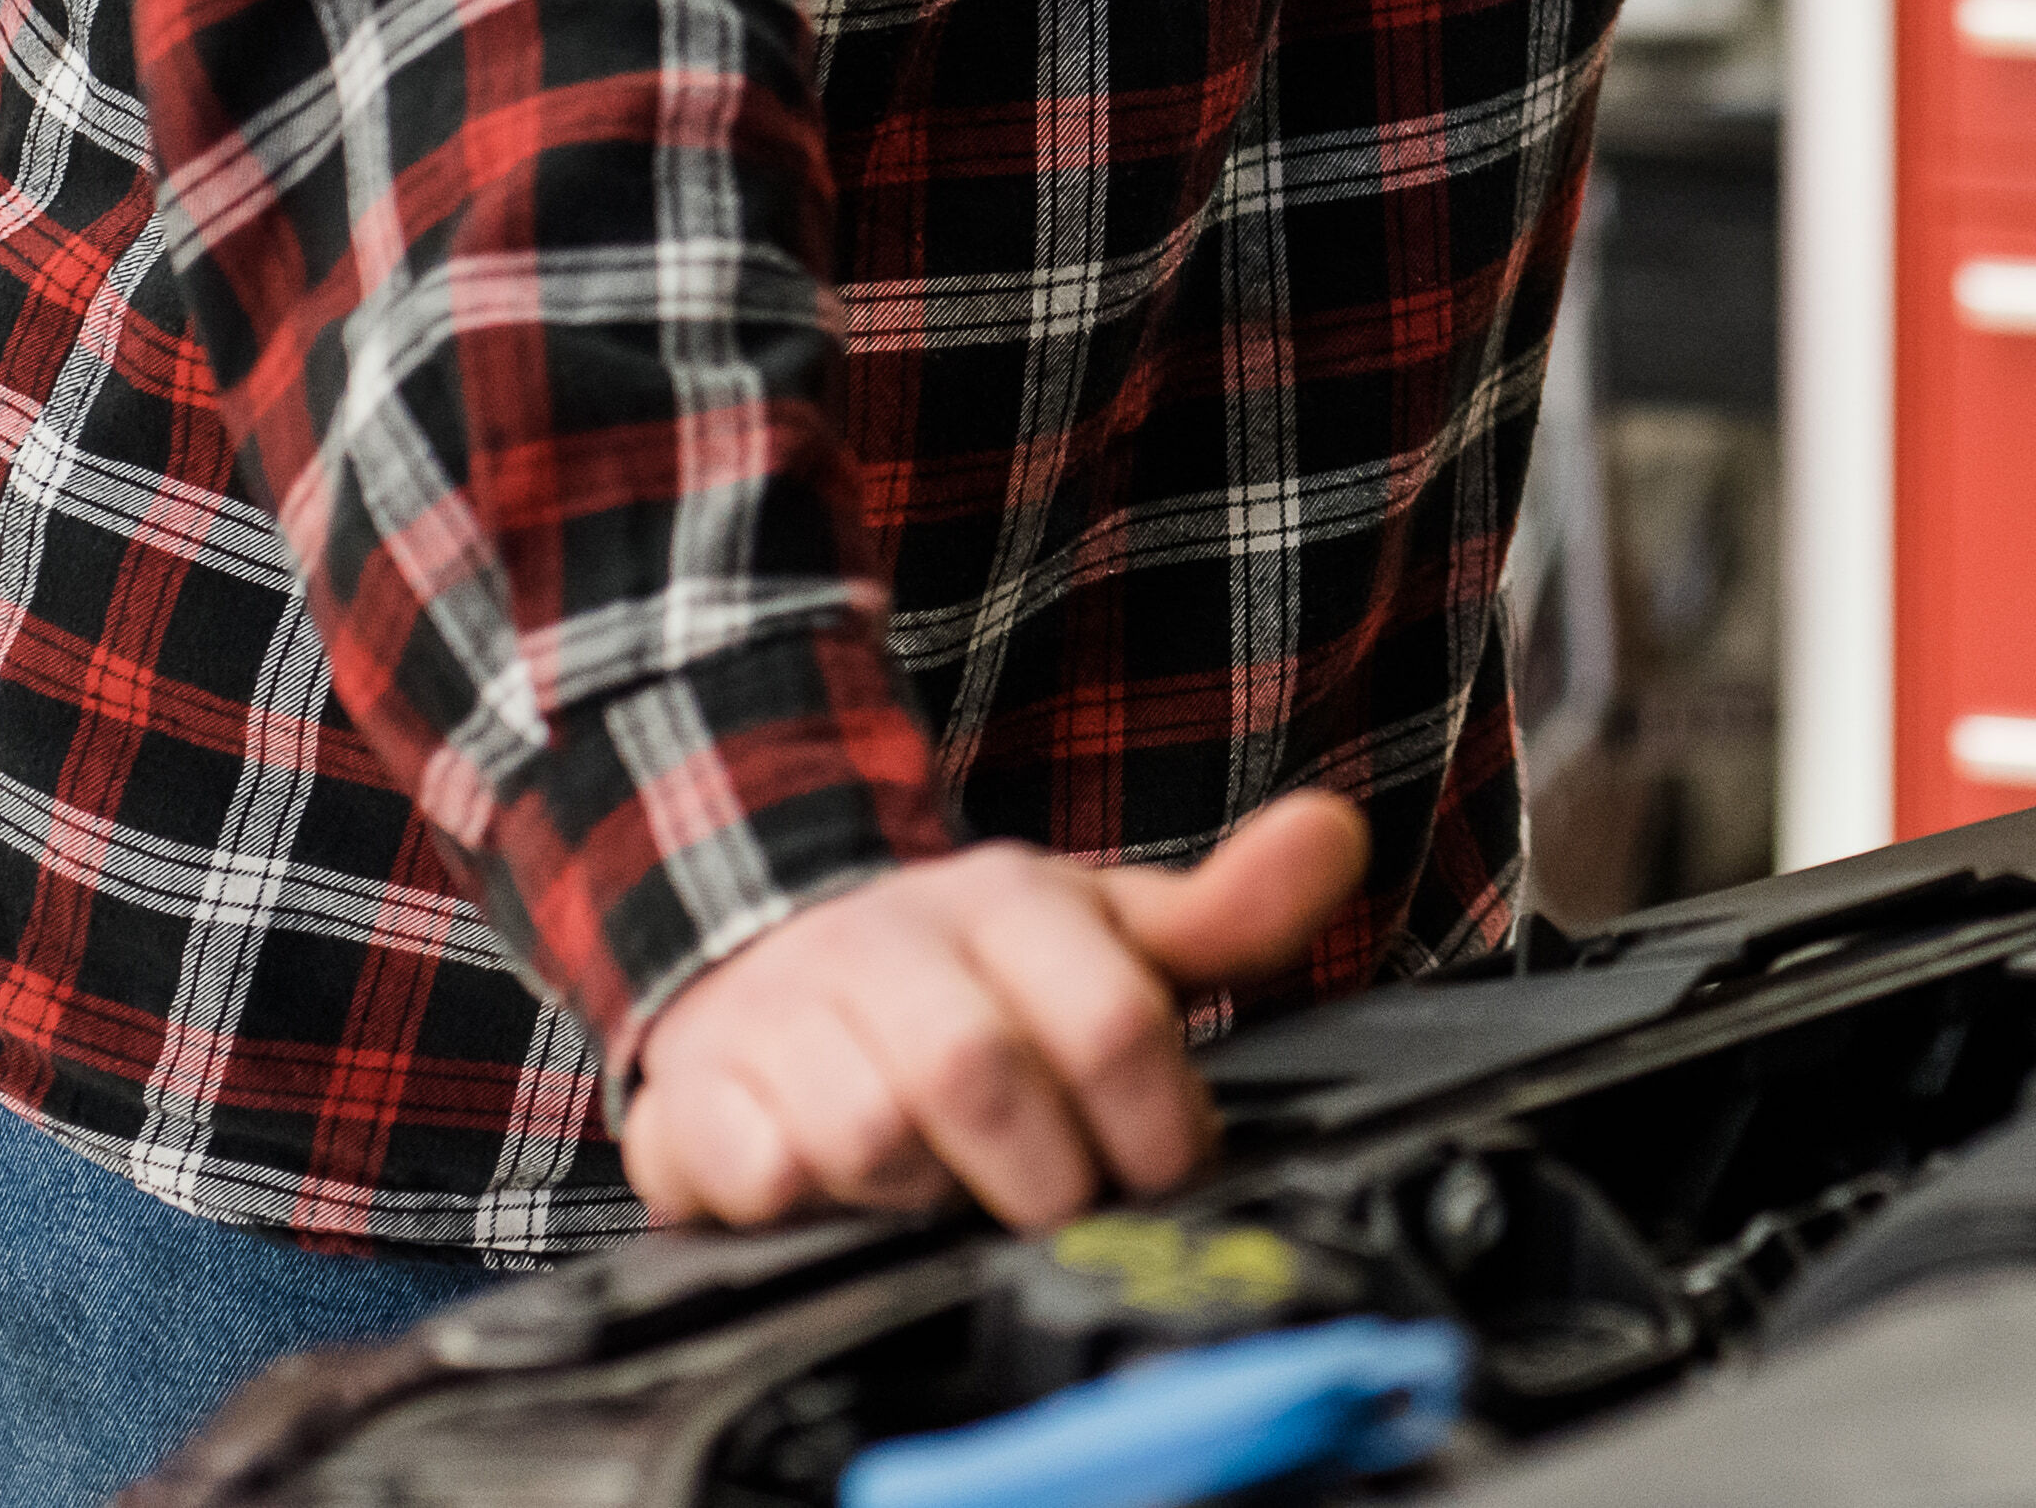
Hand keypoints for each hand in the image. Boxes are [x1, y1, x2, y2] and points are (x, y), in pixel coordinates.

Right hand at [620, 790, 1368, 1230]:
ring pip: (869, 1134)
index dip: (1159, 1126)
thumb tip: (1339, 832)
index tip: (1165, 1171)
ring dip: (923, 1193)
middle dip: (1043, 1176)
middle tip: (1059, 1204)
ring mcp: (782, 1014)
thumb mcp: (1101, 930)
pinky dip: (801, 1197)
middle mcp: (887, 944)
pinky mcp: (696, 1091)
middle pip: (982, 1078)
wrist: (761, 952)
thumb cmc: (965, 971)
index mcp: (1001, 902)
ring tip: (944, 1188)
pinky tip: (829, 1190)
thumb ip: (1228, 908)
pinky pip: (753, 1168)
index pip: (1111, 1019)